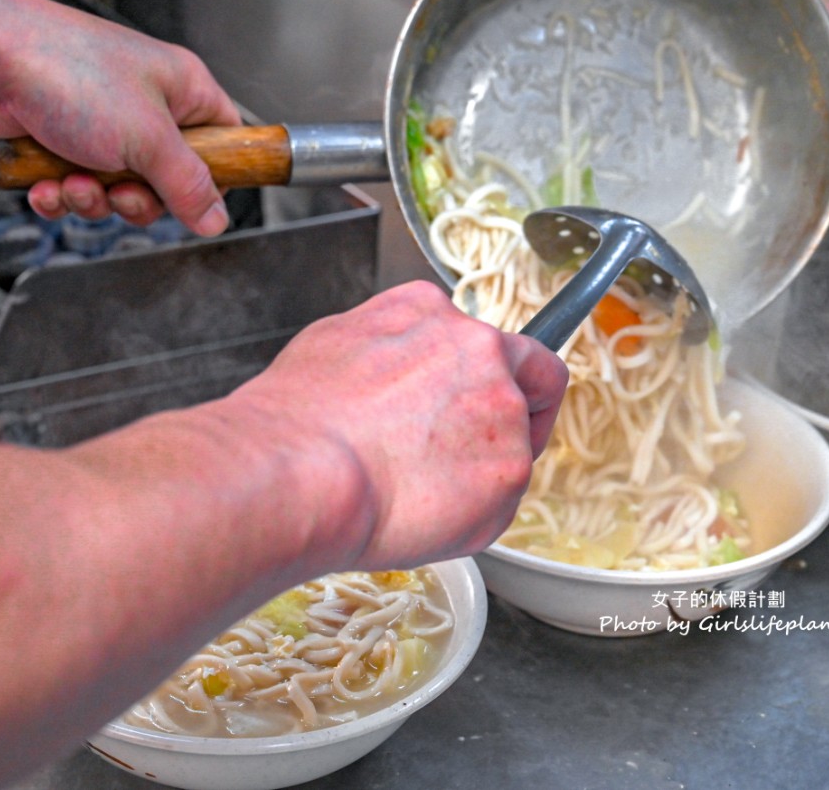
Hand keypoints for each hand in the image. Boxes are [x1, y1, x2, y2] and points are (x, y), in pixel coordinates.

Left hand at [0, 0, 240, 234]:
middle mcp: (144, 107)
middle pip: (166, 183)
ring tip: (70, 181)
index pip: (224, 140)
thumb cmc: (67, 72)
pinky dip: (58, 195)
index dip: (215, 178)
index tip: (195, 203)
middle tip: (119, 192)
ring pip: (116, 192)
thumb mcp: (147, 139)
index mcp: (180, 90)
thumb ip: (188, 185)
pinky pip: (74, 189)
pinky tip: (44, 184)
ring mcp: (100, 126)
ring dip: (91, 200)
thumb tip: (218, 219)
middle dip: (136, 201)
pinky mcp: (59, 144)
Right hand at [229, 281, 568, 568]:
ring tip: (414, 495)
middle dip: (520, 410)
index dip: (485, 373)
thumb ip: (388, 349)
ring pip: (514, 447)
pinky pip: (502, 500)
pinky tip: (421, 515)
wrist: (297, 472)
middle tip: (473, 452)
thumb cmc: (296, 422)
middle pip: (532, 374)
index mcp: (429, 312)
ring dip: (479, 472)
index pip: (483, 335)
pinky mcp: (509, 468)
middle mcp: (477, 348)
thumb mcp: (331, 346)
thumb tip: (393, 369)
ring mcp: (501, 408)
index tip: (474, 399)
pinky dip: (471, 516)